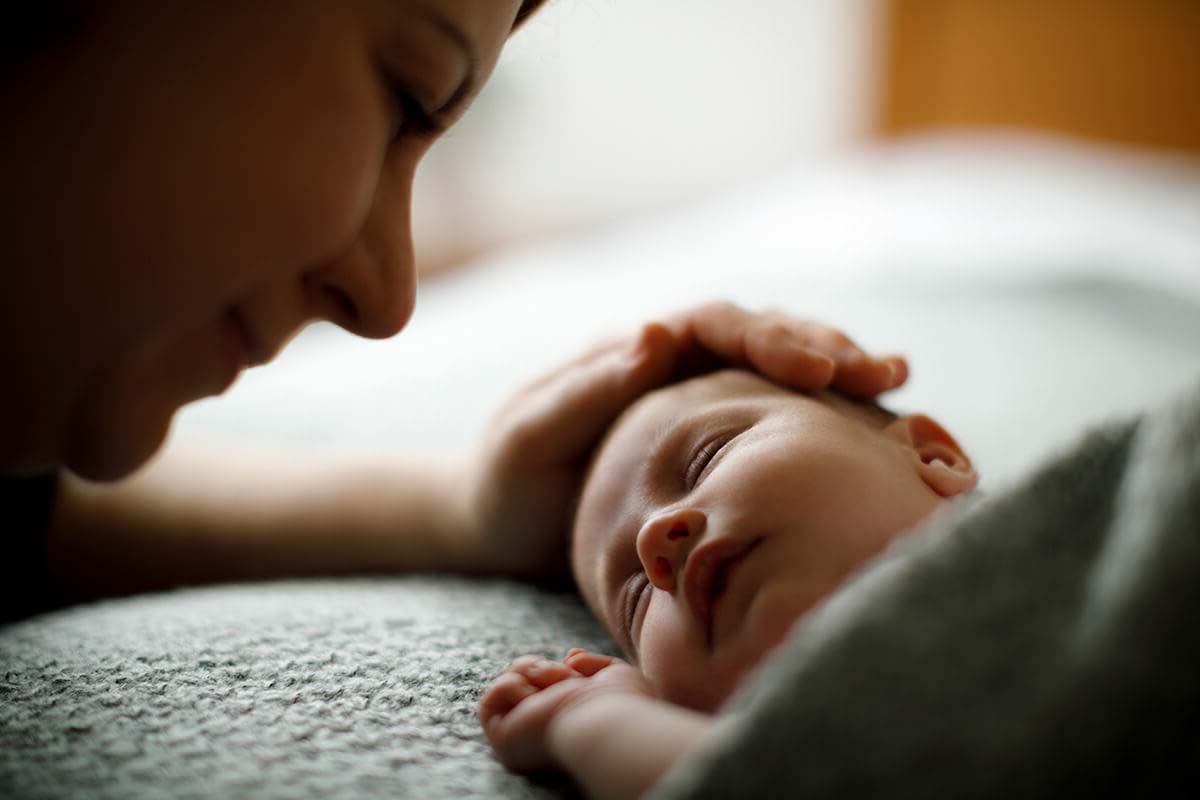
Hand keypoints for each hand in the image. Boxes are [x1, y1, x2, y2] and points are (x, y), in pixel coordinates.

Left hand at [464, 301, 906, 576]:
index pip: (713, 324)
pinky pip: (779, 420)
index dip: (769, 336)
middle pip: (763, 338)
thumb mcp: (530, 439)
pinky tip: (876, 427)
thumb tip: (655, 335)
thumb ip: (586, 392)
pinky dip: (824, 419)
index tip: (817, 365)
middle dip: (823, 346)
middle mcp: (678, 365)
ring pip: (781, 374)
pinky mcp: (718, 445)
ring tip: (896, 384)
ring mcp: (702, 403)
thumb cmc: (510, 482)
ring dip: (837, 373)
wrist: (503, 527)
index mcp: (636, 351)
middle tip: (879, 373)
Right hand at [480, 649, 651, 772]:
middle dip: (543, 667)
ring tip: (554, 685)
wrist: (607, 718)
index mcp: (565, 720)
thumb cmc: (622, 704)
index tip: (577, 670)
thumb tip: (571, 657)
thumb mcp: (613, 674)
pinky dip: (509, 688)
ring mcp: (522, 736)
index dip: (558, 670)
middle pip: (523, 678)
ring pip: (506, 685)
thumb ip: (592, 665)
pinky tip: (534, 699)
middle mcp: (541, 730)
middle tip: (565, 676)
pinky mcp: (504, 740)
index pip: (546, 685)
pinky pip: (488, 703)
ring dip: (530, 673)